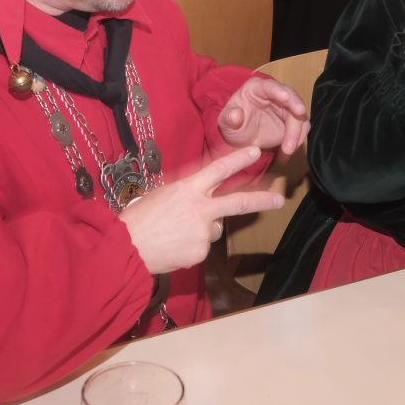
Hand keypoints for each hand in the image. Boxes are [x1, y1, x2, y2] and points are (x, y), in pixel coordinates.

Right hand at [121, 147, 284, 273]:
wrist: (125, 248)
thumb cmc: (139, 219)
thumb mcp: (163, 195)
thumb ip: (188, 193)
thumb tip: (204, 196)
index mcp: (187, 189)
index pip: (219, 169)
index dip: (238, 159)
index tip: (255, 152)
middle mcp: (199, 209)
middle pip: (238, 202)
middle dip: (262, 200)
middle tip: (279, 199)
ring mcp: (202, 232)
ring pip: (215, 228)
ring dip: (202, 229)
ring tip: (176, 232)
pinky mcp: (201, 252)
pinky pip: (203, 246)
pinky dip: (192, 246)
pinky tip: (174, 245)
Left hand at [219, 77, 308, 154]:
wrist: (242, 140)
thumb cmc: (233, 125)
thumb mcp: (225, 123)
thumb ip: (229, 117)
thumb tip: (235, 115)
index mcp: (256, 88)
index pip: (269, 86)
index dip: (279, 90)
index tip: (286, 97)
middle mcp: (275, 94)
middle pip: (291, 98)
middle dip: (296, 109)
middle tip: (299, 117)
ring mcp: (286, 108)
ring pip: (299, 115)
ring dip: (297, 132)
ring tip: (288, 150)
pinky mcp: (293, 122)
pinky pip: (301, 129)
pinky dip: (297, 141)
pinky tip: (287, 152)